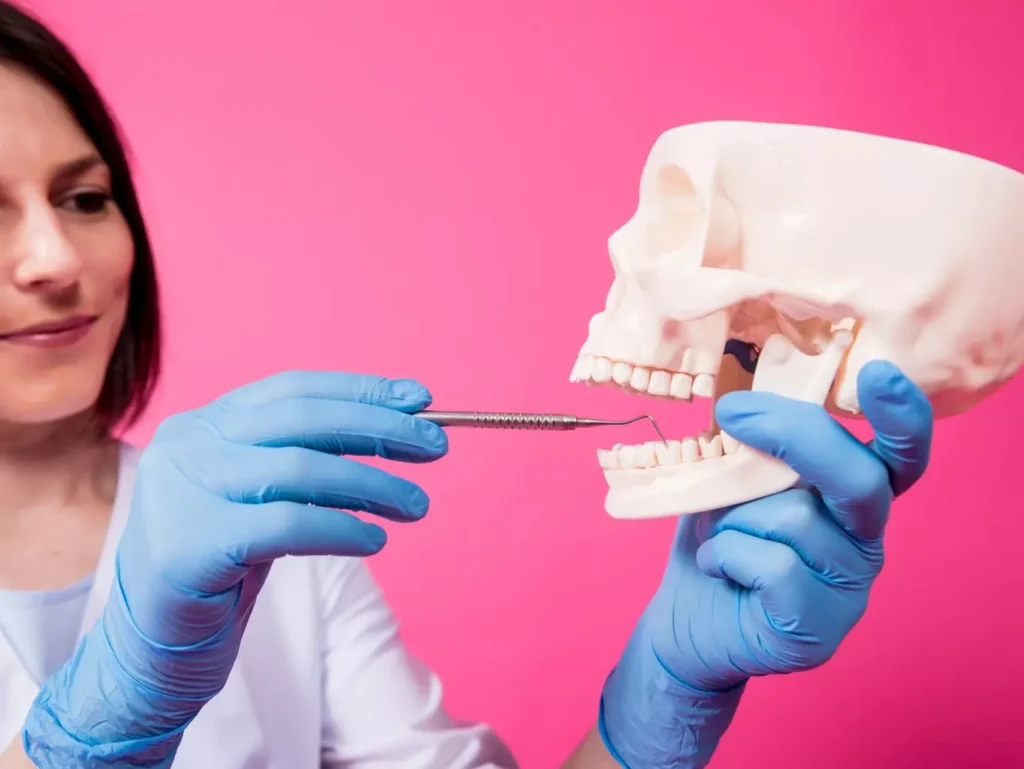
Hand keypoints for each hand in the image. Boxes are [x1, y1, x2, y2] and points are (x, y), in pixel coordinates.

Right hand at [22, 372, 445, 767]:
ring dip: (372, 485)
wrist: (154, 646)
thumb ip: (309, 459)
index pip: (294, 388)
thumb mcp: (262, 497)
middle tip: (435, 447)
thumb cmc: (223, 564)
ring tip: (417, 505)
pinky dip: (341, 530)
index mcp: (206, 424)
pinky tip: (374, 541)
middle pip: (301, 419)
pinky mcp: (190, 546)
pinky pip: (287, 525)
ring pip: (299, 469)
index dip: (361, 390)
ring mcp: (183, 493)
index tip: (421, 399)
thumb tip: (402, 428)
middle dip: (378, 427)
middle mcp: (188, 446)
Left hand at [599, 360, 933, 767]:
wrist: (687, 620)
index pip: (900, 457)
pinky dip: (727, 555)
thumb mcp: (732, 481)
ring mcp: (848, 591)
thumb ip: (758, 450)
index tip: (877, 373)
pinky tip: (718, 567)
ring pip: (797, 519)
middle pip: (860, 479)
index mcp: (853, 497)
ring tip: (720, 537)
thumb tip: (746, 406)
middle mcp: (865, 540)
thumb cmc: (718, 539)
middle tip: (733, 414)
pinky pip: (774, 566)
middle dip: (797, 437)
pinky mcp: (819, 630)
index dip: (902, 417)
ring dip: (735, 517)